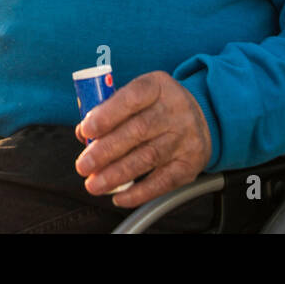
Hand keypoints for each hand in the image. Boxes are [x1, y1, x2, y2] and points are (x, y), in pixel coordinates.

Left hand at [74, 71, 211, 207]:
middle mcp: (175, 110)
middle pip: (138, 130)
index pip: (132, 97)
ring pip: (148, 157)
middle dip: (106, 151)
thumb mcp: (138, 96)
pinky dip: (139, 192)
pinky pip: (163, 181)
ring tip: (94, 184)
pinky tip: (119, 197)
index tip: (86, 130)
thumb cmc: (157, 107)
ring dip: (117, 174)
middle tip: (83, 166)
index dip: (108, 114)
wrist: (201, 116)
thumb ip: (110, 111)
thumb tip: (84, 134)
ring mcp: (185, 137)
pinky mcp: (190, 163)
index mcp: (157, 86)